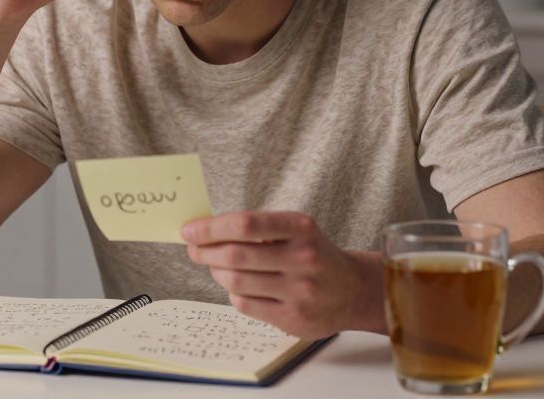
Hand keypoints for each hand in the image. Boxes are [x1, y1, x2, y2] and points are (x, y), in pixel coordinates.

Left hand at [182, 211, 379, 338]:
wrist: (354, 290)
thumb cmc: (314, 254)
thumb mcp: (295, 230)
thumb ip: (256, 228)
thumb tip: (204, 230)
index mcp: (300, 228)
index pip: (245, 225)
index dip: (210, 228)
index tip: (189, 230)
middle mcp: (303, 258)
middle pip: (235, 255)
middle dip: (205, 251)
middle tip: (194, 249)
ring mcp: (299, 291)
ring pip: (235, 281)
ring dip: (216, 272)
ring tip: (216, 266)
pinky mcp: (293, 318)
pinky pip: (245, 304)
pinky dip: (233, 293)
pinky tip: (238, 286)